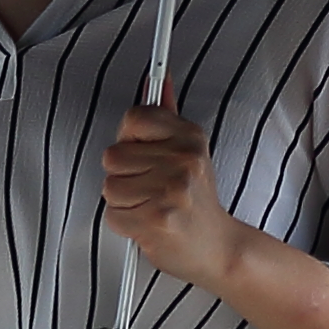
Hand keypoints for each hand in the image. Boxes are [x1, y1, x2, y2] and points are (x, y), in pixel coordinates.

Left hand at [100, 99, 241, 284]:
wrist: (219, 249)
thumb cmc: (198, 202)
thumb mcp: (189, 151)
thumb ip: (167, 115)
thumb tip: (157, 79)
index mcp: (190, 137)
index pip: (133, 118)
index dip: (130, 140)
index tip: (146, 154)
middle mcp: (184, 160)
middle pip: (113, 155)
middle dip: (124, 176)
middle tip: (152, 189)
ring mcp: (171, 190)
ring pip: (109, 186)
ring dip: (123, 202)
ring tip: (151, 206)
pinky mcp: (157, 219)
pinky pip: (113, 214)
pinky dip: (125, 224)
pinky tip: (149, 224)